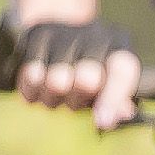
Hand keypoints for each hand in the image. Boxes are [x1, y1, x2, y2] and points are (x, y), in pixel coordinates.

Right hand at [0, 12, 142, 128]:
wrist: (58, 38)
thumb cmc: (92, 72)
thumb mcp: (110, 86)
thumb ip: (118, 102)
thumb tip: (118, 116)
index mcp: (119, 46)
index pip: (122, 70)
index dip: (113, 98)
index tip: (102, 122)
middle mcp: (94, 34)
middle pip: (87, 78)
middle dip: (78, 98)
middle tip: (73, 101)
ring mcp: (63, 32)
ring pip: (55, 81)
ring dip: (53, 99)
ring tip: (55, 95)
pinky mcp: (36, 34)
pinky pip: (31, 77)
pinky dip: (33, 91)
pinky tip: (39, 88)